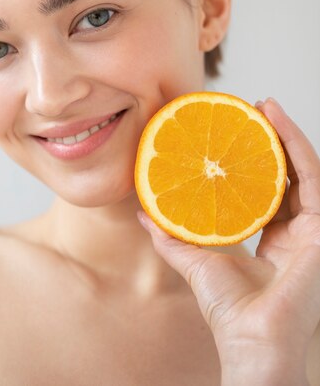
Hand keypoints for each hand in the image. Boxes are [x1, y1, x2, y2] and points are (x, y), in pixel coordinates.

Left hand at [138, 97, 319, 383]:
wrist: (251, 339)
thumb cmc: (228, 309)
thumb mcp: (195, 261)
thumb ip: (171, 236)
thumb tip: (141, 214)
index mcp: (276, 240)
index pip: (270, 190)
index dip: (258, 161)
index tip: (237, 134)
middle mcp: (298, 232)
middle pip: (289, 175)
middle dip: (275, 140)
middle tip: (255, 109)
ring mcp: (314, 230)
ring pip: (305, 170)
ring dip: (287, 134)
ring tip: (267, 106)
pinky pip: (311, 178)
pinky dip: (297, 147)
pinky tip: (279, 123)